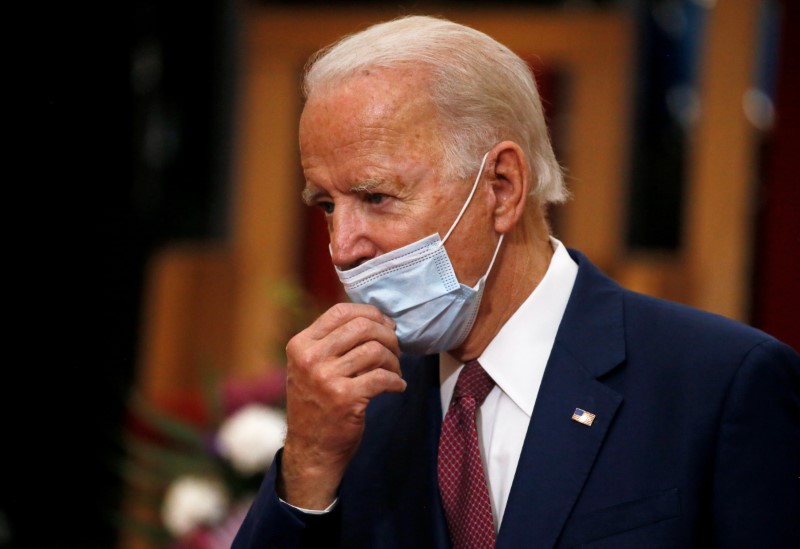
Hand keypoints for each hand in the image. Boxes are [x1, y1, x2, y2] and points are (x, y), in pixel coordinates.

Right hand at [279, 303, 404, 508]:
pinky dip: (397, 381)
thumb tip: (374, 318)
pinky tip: (397, 386)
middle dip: (388, 335)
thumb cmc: (317, 404)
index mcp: (300, 345)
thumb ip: (331, 341)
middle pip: (362, 327)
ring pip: (375, 350)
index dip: (370, 313)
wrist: (311, 449)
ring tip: (395, 371)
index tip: (386, 324)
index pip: (340, 312)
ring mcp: (326, 379)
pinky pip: (383, 377)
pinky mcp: (345, 398)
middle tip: (396, 349)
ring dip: (394, 360)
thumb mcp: (310, 367)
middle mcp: (310, 359)